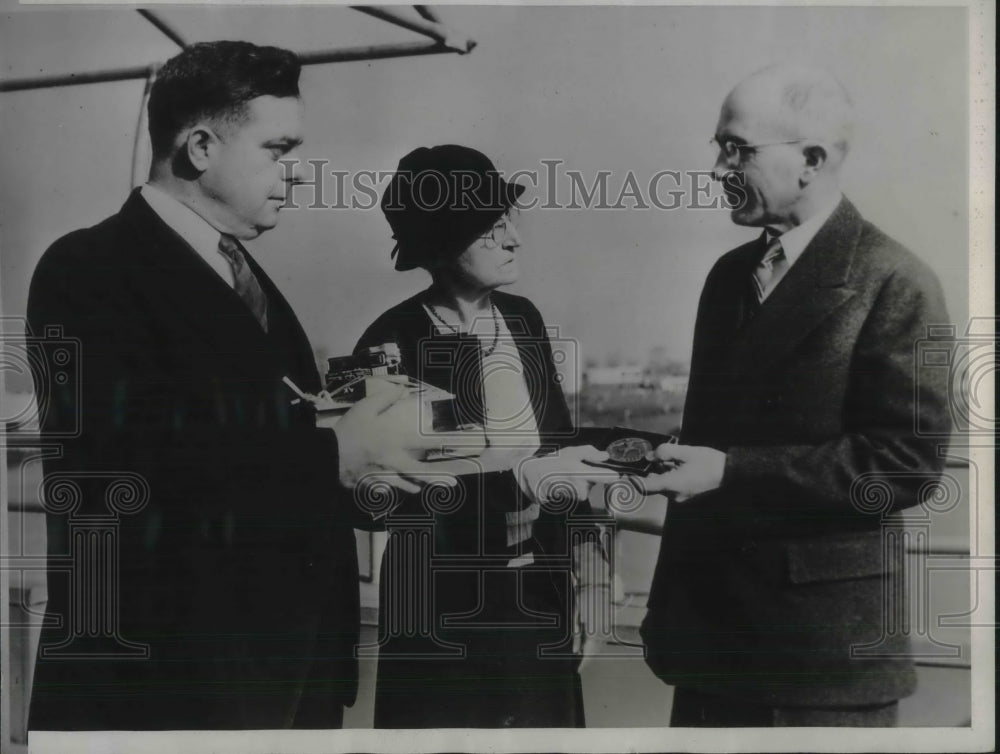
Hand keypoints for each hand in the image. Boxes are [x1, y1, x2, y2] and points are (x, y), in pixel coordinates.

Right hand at [334, 385, 456, 493]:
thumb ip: (384, 399)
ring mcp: (385, 475)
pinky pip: (391, 490)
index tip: (457, 443)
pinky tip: (406, 489)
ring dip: (420, 485)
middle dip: (438, 477)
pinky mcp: (374, 485)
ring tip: (431, 486)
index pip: (423, 441)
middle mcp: (394, 459)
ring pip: (408, 484)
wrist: (328, 456)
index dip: (442, 442)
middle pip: (420, 472)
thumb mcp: (364, 408)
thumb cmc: (347, 431)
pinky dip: (400, 490)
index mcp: (394, 439)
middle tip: (452, 482)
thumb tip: (400, 390)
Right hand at [516, 445, 619, 506]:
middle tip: (574, 471)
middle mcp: (578, 487)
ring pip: (583, 492)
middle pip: (592, 485)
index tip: (617, 476)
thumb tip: (605, 457)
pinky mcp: (565, 503)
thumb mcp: (571, 451)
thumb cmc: (553, 461)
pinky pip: (574, 497)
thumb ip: (590, 453)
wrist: (531, 474)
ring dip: (577, 485)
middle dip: (587, 479)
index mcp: (581, 472)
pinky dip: (569, 491)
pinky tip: (561, 484)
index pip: (606, 477)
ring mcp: (571, 497)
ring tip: (565, 477)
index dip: (613, 477)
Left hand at [628, 444, 725, 498]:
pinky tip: (680, 464)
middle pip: (653, 483)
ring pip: (662, 483)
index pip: (645, 487)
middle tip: (658, 455)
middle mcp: (674, 495)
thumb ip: (664, 452)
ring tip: (676, 458)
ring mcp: (680, 497)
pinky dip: (670, 475)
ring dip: (663, 471)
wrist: (729, 473)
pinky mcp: (685, 495)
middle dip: (653, 469)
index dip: (633, 480)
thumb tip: (651, 456)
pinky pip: (671, 486)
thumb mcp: (685, 452)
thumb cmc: (709, 462)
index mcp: (672, 485)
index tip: (627, 472)